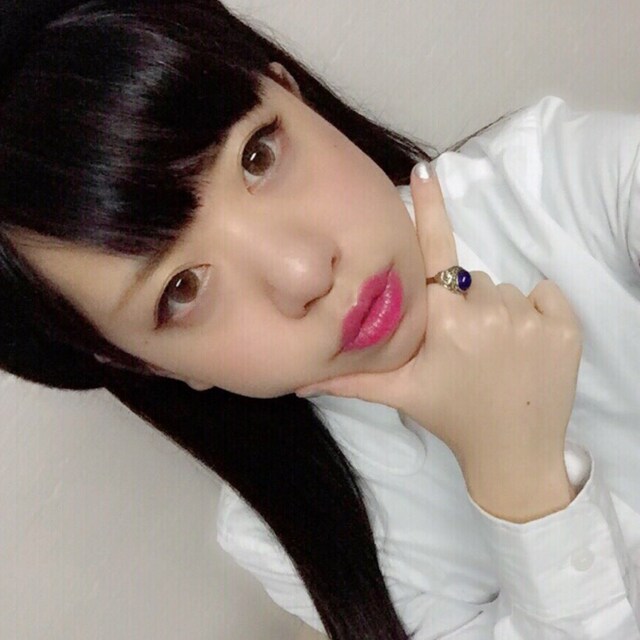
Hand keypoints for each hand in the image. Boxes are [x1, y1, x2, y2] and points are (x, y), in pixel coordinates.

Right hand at [297, 163, 582, 519]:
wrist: (515, 454)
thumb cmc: (452, 417)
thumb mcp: (399, 394)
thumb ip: (349, 379)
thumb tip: (298, 381)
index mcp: (442, 320)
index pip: (433, 251)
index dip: (428, 208)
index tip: (425, 171)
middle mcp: (486, 311)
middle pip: (468, 281)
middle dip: (462, 304)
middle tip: (464, 347)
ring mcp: (530, 317)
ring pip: (504, 290)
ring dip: (497, 312)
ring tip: (493, 352)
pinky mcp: (565, 325)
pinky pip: (544, 294)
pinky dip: (536, 312)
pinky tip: (526, 346)